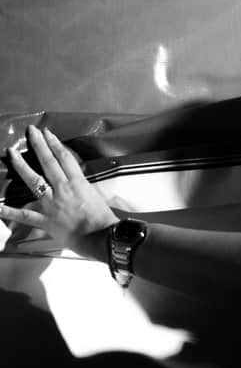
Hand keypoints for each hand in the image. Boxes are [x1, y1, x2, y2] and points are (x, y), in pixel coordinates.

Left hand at [1, 126, 118, 256]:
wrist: (100, 236)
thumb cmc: (103, 218)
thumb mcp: (96, 196)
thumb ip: (83, 188)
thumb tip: (77, 183)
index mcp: (78, 182)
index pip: (64, 158)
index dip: (54, 143)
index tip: (47, 133)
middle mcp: (62, 189)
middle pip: (48, 162)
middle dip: (39, 145)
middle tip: (31, 131)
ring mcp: (51, 204)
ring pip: (33, 181)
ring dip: (21, 165)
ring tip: (11, 152)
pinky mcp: (44, 220)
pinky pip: (24, 215)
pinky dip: (9, 212)